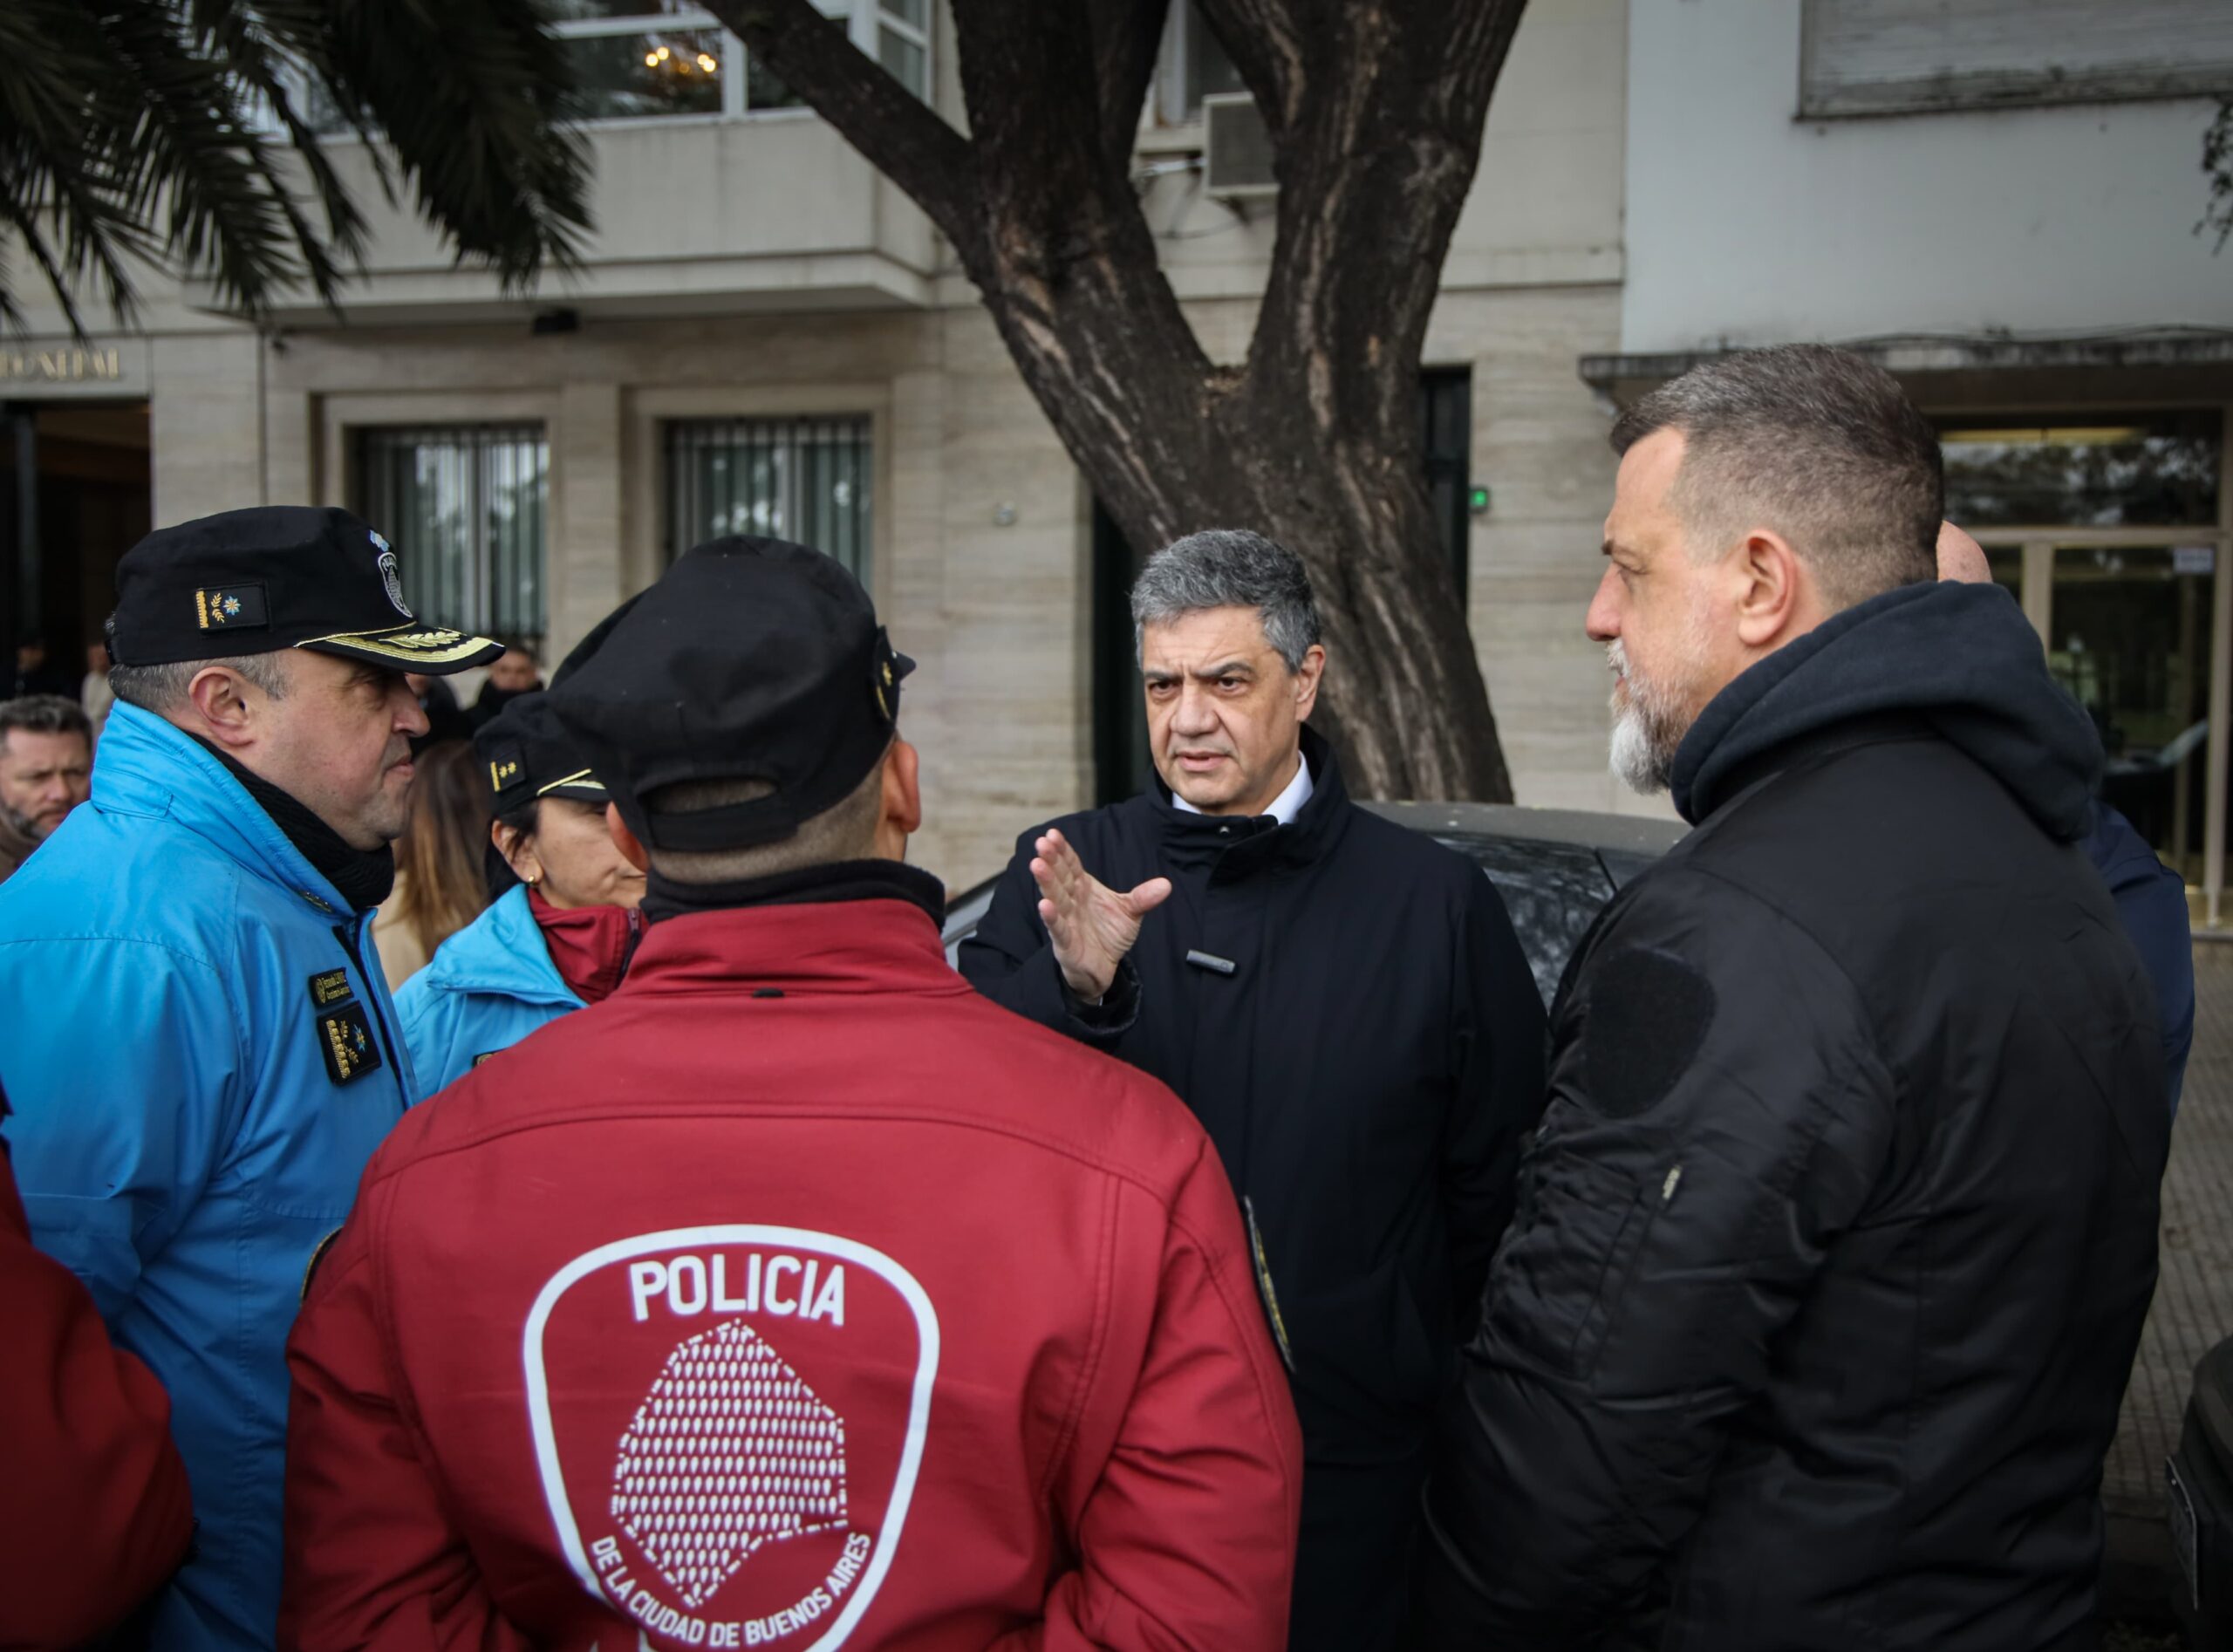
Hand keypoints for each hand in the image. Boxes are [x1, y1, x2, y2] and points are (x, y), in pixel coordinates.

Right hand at [1030, 829, 1171, 1002]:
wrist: (1104, 966)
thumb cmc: (1110, 934)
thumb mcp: (1130, 913)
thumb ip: (1143, 898)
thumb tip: (1166, 884)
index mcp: (1083, 888)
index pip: (1071, 865)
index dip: (1063, 851)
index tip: (1053, 834)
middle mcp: (1071, 901)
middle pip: (1060, 878)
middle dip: (1051, 860)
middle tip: (1041, 843)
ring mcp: (1066, 920)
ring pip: (1055, 898)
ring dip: (1046, 882)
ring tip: (1037, 865)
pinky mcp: (1065, 942)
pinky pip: (1057, 928)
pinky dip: (1051, 917)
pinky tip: (1044, 904)